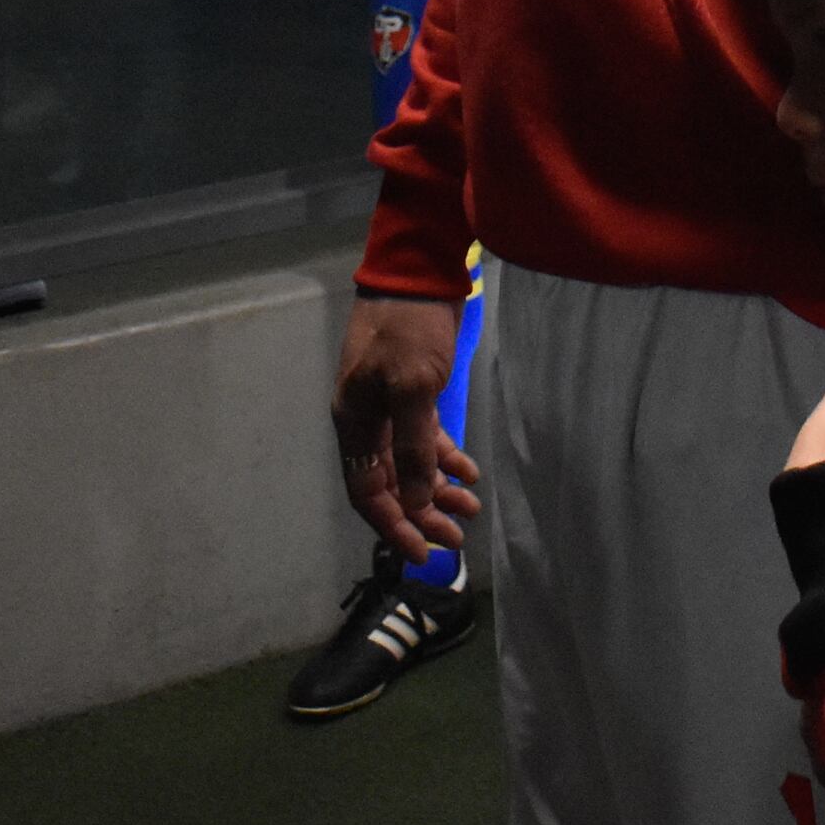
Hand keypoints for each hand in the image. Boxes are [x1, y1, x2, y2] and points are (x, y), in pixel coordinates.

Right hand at [332, 294, 481, 566]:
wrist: (417, 270)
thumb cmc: (410, 327)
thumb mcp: (412, 386)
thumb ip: (414, 446)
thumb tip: (416, 501)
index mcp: (354, 422)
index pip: (367, 492)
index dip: (394, 526)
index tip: (423, 554)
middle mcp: (366, 420)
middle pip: (390, 484)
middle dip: (421, 514)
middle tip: (457, 538)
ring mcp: (388, 406)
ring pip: (409, 464)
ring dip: (437, 489)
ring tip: (470, 508)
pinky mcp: (412, 391)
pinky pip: (424, 438)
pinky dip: (444, 457)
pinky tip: (468, 471)